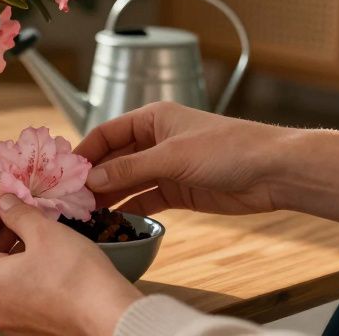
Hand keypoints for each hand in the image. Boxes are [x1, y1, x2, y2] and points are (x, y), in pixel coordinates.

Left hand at [0, 195, 140, 335]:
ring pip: (4, 275)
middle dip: (3, 230)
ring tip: (39, 228)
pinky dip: (28, 269)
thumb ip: (17, 213)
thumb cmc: (75, 274)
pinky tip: (49, 253)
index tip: (4, 200)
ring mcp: (10, 320)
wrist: (110, 317)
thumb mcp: (43, 231)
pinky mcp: (31, 326)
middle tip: (23, 209)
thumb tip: (5, 204)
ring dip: (16, 248)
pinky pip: (20, 291)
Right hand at [75, 101, 338, 226]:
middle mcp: (156, 141)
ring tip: (84, 213)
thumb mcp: (172, 157)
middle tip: (69, 197)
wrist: (274, 172)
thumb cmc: (228, 149)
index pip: (107, 133)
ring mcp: (167, 167)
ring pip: (127, 182)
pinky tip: (112, 221)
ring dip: (108, 196)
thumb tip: (92, 180)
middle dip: (93, 177)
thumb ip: (130, 170)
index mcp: (153, 118)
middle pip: (114, 159)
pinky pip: (145, 200)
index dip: (85, 151)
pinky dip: (129, 209)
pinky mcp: (178, 191)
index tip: (64, 172)